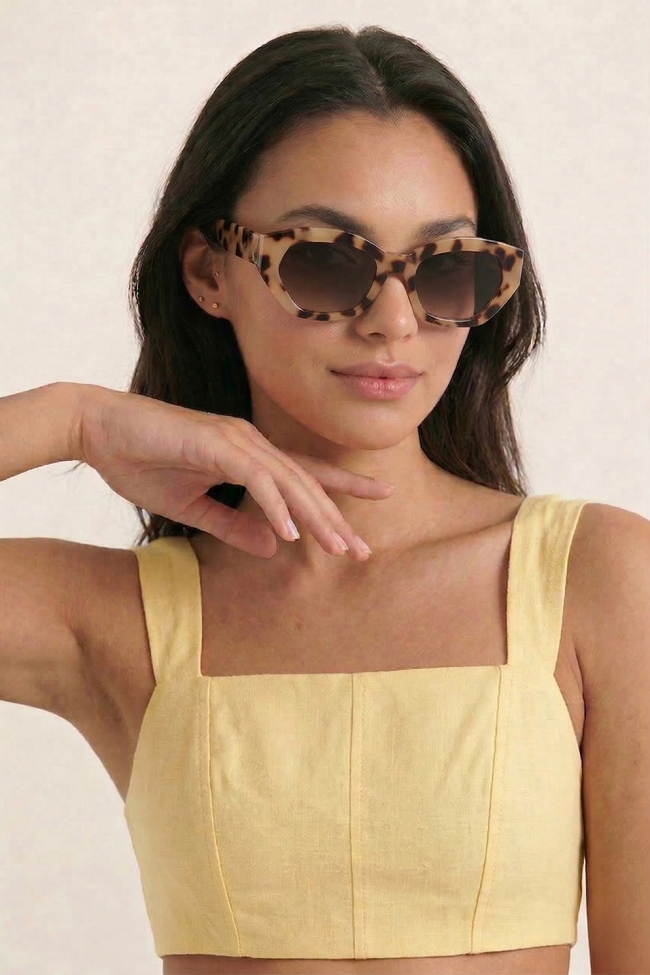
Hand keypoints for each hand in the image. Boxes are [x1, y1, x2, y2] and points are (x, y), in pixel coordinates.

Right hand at [73, 386, 392, 559]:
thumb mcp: (190, 506)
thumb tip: (272, 548)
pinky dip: (275, 504)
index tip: (379, 499)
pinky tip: (290, 532)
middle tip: (364, 550)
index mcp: (247, 455)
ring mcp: (235, 440)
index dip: (342, 488)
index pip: (303, 474)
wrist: (98, 430)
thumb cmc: (140, 462)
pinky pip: (255, 478)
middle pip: (306, 482)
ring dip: (316, 515)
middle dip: (337, 517)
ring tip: (339, 548)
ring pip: (289, 481)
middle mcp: (250, 443)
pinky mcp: (215, 443)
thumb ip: (232, 525)